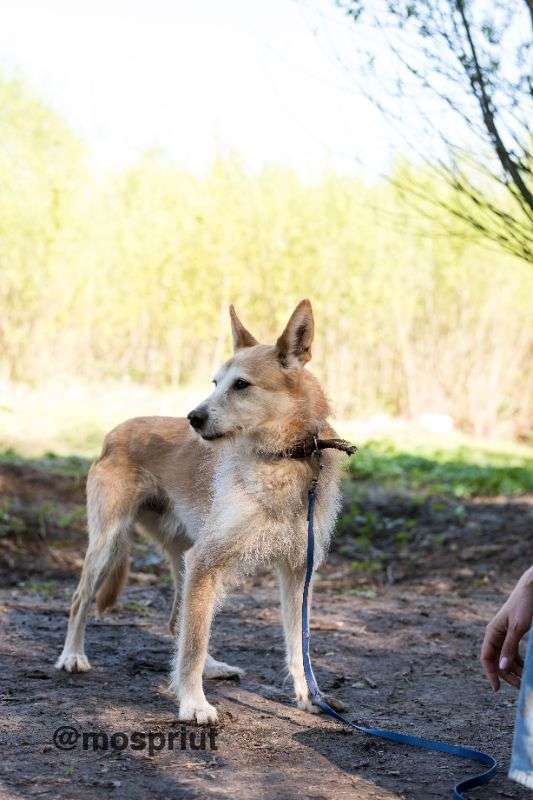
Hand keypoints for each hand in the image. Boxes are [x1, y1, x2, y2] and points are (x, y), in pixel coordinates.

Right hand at [481, 567, 532, 690]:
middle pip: (496, 660)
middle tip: (520, 687)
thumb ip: (509, 647)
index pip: (486, 658)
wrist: (531, 589)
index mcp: (492, 632)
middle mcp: (495, 634)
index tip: (497, 689)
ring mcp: (504, 634)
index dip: (490, 673)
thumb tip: (502, 667)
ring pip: (505, 658)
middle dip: (506, 675)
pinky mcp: (513, 633)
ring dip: (514, 670)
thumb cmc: (523, 606)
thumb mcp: (517, 628)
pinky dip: (519, 662)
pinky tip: (526, 669)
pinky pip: (512, 652)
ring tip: (525, 680)